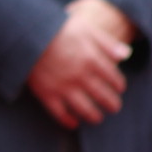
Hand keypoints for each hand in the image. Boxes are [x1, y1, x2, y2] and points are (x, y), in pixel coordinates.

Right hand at [25, 0, 132, 127]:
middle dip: (112, 104)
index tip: (119, 88)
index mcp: (92, 59)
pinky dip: (68, 121)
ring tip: (98, 118)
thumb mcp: (85, 28)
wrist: (25, 33)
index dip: (119, 85)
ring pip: (86, 109)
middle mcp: (80, 76)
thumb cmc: (57, 28)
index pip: (114, 79)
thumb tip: (126, 54)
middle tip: (114, 107)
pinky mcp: (46, 94)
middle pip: (104, 97)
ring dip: (95, 116)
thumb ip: (107, 42)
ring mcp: (63, 87)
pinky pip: (60, 114)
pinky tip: (73, 123)